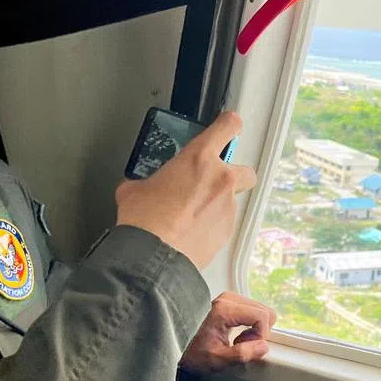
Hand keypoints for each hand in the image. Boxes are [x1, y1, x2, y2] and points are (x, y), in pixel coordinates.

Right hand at [115, 112, 256, 269]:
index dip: (229, 125)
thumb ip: (147, 181)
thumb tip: (141, 189)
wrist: (153, 255)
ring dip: (217, 205)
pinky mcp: (227, 231)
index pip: (227, 128)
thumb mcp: (135, 189)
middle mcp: (220, 180)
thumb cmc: (145, 220)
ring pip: (232, 201)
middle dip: (234, 176)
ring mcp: (227, 207)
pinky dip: (213, 225)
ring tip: (192, 217)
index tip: (229, 125)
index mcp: (199, 159)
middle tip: (213, 184)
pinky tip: (193, 232)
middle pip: (245, 170)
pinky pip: (225, 222)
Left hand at [181, 292, 277, 371]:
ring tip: (238, 341)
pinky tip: (236, 334)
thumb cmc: (190, 351)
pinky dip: (250, 324)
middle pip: (264, 311)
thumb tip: (263, 347)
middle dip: (259, 332)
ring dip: (255, 329)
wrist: (174, 342)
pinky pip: (252, 311)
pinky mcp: (229, 301)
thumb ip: (242, 354)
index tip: (250, 348)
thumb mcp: (216, 359)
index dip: (262, 335)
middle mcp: (228, 299)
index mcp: (225, 310)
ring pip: (260, 311)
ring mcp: (228, 298)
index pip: (262, 316)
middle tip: (243, 345)